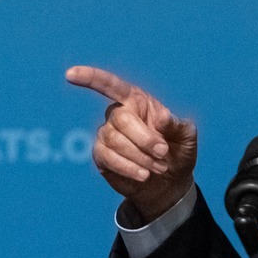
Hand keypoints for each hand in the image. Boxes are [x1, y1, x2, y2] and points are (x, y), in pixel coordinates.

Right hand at [66, 66, 198, 222]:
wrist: (170, 182)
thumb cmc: (178, 152)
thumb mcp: (186, 136)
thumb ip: (177, 124)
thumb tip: (162, 117)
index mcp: (137, 100)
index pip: (110, 85)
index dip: (90, 78)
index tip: (70, 74)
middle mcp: (118, 114)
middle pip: (121, 119)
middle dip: (144, 138)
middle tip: (163, 153)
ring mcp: (107, 134)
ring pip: (115, 140)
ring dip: (140, 156)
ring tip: (158, 167)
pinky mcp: (101, 155)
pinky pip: (108, 158)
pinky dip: (129, 167)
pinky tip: (143, 175)